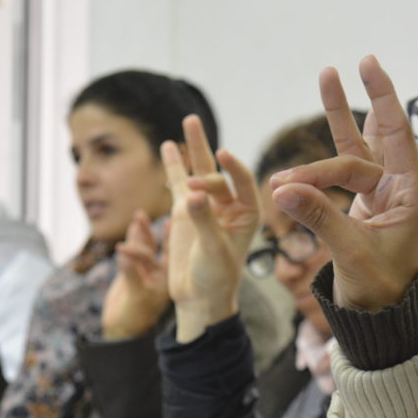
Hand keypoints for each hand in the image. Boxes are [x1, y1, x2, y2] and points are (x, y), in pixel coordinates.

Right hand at [102, 210, 170, 339]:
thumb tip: (123, 256)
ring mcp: (143, 273)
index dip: (171, 236)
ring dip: (138, 234)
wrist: (122, 330)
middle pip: (154, 246)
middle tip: (141, 215)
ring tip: (137, 217)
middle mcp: (158, 273)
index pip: (171, 252)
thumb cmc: (136, 317)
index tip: (170, 221)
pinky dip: (128, 244)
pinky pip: (128, 255)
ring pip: (141, 248)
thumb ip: (131, 276)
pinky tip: (128, 231)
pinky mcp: (129, 274)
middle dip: (148, 231)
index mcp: (167, 278)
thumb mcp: (137, 297)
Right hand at [163, 115, 259, 342]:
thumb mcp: (213, 250)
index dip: (233, 167)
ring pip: (200, 171)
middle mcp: (229, 206)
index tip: (222, 155)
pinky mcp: (186, 212)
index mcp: (248, 214)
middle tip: (192, 126)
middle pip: (219, 170)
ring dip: (194, 147)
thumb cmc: (216, 278)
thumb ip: (203, 221)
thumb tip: (192, 194)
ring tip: (190, 120)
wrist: (199, 298)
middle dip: (206, 150)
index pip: (243, 182)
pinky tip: (169, 146)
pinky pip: (180, 184)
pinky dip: (174, 167)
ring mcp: (207, 207)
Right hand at [270, 56, 417, 311]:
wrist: (377, 317)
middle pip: (367, 140)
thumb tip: (283, 188)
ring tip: (327, 77)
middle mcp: (398, 188)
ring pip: (352, 149)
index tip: (369, 65)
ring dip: (337, 118)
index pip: (396, 135)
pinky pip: (339, 173)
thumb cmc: (377, 289)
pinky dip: (318, 163)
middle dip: (346, 109)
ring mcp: (378, 194)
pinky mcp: (360, 204)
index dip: (382, 98)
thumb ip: (319, 216)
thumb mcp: (350, 252)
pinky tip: (318, 138)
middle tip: (330, 73)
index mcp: (412, 194)